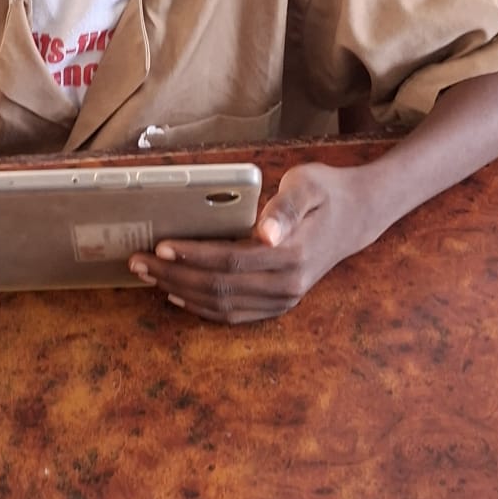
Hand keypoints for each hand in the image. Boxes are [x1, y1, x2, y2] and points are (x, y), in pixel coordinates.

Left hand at [128, 163, 376, 323]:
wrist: (359, 215)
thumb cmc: (327, 191)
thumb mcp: (308, 184)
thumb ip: (285, 208)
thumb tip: (264, 233)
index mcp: (291, 255)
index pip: (230, 261)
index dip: (193, 256)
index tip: (161, 246)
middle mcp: (287, 286)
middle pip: (219, 288)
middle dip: (175, 276)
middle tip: (138, 262)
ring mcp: (284, 300)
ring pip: (222, 305)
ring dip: (181, 293)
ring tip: (148, 277)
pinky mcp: (279, 304)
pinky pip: (235, 314)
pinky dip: (203, 308)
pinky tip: (178, 296)